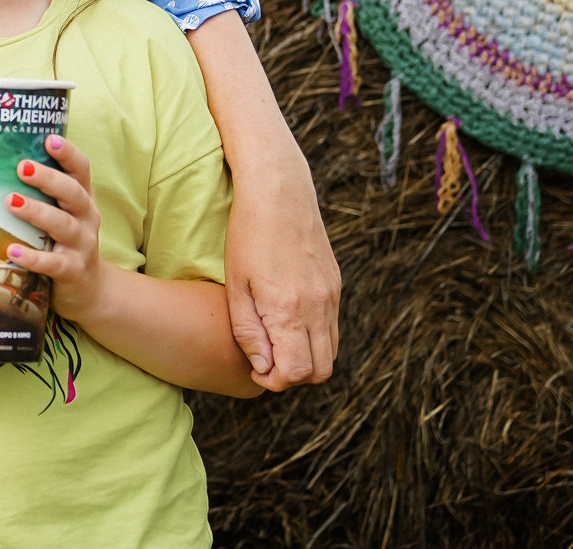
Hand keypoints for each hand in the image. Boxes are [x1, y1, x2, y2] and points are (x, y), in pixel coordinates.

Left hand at [3, 134, 105, 319]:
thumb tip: (0, 162)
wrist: (90, 290)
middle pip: (72, 193)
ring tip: (11, 202)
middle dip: (49, 179)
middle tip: (23, 167)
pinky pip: (54, 263)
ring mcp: (83, 245)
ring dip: (37, 212)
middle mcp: (87, 218)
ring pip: (63, 225)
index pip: (81, 170)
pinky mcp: (73, 271)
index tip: (49, 139)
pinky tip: (12, 251)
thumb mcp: (61, 213)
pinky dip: (33, 257)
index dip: (68, 153)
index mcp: (83, 199)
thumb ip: (43, 192)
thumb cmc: (64, 241)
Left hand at [224, 157, 340, 390]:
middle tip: (266, 359)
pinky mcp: (336, 285)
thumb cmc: (248, 235)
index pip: (296, 372)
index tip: (255, 368)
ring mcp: (332, 296)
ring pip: (331, 352)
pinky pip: (333, 327)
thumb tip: (263, 369)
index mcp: (290, 310)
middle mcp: (318, 307)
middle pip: (320, 371)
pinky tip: (288, 321)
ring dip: (306, 358)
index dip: (274, 380)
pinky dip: (315, 337)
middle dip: (293, 376)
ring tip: (275, 341)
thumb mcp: (236, 285)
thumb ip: (249, 331)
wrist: (280, 192)